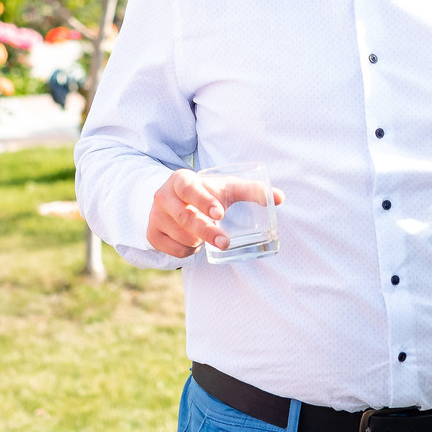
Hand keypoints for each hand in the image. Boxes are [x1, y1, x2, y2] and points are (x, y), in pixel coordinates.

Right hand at [146, 167, 285, 259]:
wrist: (171, 199)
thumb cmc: (205, 192)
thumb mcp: (224, 187)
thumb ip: (251, 191)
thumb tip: (280, 197)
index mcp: (181, 180)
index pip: (190, 189)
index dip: (204, 201)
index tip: (220, 214)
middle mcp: (163, 196)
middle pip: (185, 218)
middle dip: (206, 232)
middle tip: (225, 243)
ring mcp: (155, 216)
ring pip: (181, 236)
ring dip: (198, 241)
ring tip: (205, 234)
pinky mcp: (151, 234)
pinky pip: (174, 250)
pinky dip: (188, 251)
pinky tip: (193, 243)